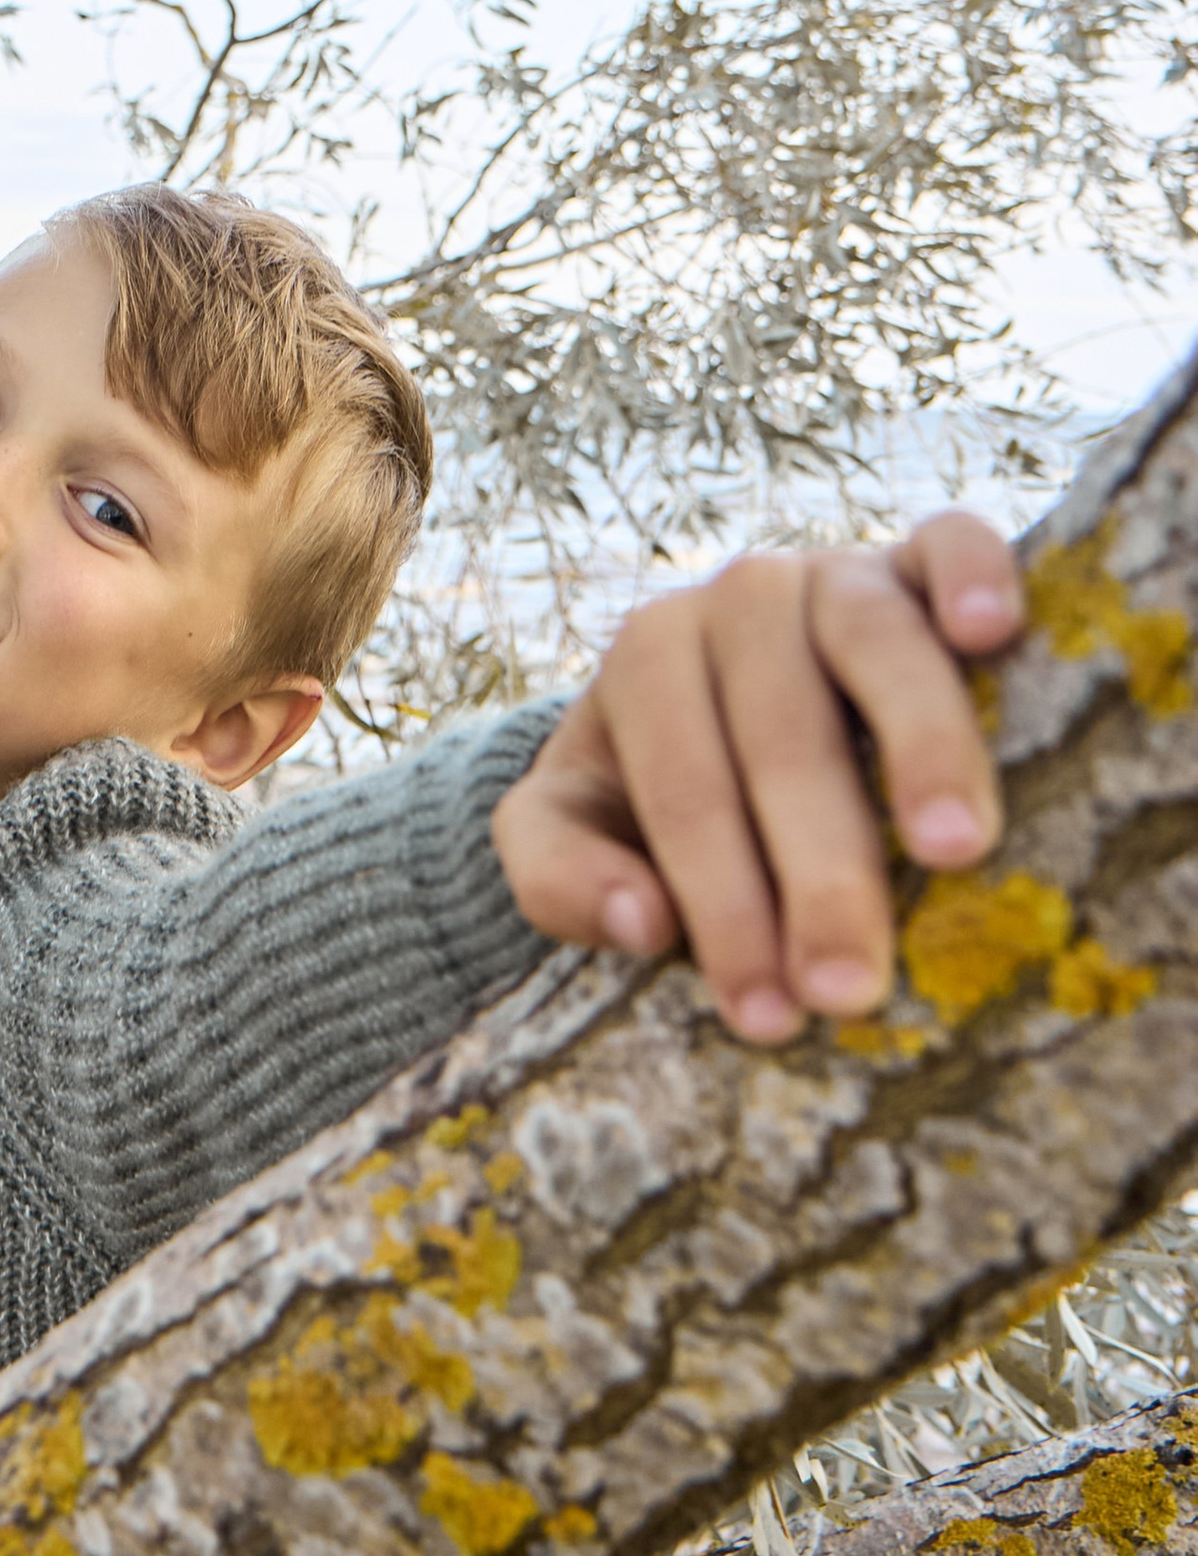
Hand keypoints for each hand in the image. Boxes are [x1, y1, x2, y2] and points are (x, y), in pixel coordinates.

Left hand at [491, 512, 1023, 1043]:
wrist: (736, 679)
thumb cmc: (663, 782)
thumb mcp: (574, 826)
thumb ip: (561, 875)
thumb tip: (639, 922)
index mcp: (648, 661)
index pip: (684, 790)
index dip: (721, 906)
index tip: (766, 1015)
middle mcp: (739, 602)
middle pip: (782, 735)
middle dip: (817, 872)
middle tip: (851, 988)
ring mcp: (836, 572)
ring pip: (873, 641)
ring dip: (919, 746)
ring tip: (953, 849)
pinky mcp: (920, 556)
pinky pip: (952, 540)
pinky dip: (975, 574)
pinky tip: (994, 633)